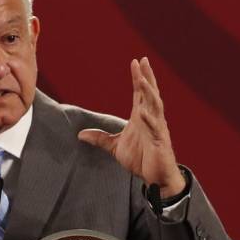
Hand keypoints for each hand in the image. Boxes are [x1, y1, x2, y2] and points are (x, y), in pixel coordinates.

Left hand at [77, 57, 186, 197]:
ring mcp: (157, 128)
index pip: (140, 93)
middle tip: (143, 61)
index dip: (138, 77)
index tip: (136, 61)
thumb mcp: (115, 147)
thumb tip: (80, 134)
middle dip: (147, 77)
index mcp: (141, 117)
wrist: (155, 178)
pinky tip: (143, 112)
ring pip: (155, 106)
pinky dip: (150, 120)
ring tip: (142, 80)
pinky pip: (155, 128)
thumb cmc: (141, 159)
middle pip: (150, 93)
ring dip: (149, 93)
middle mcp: (150, 118)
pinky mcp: (159, 141)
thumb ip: (100, 139)